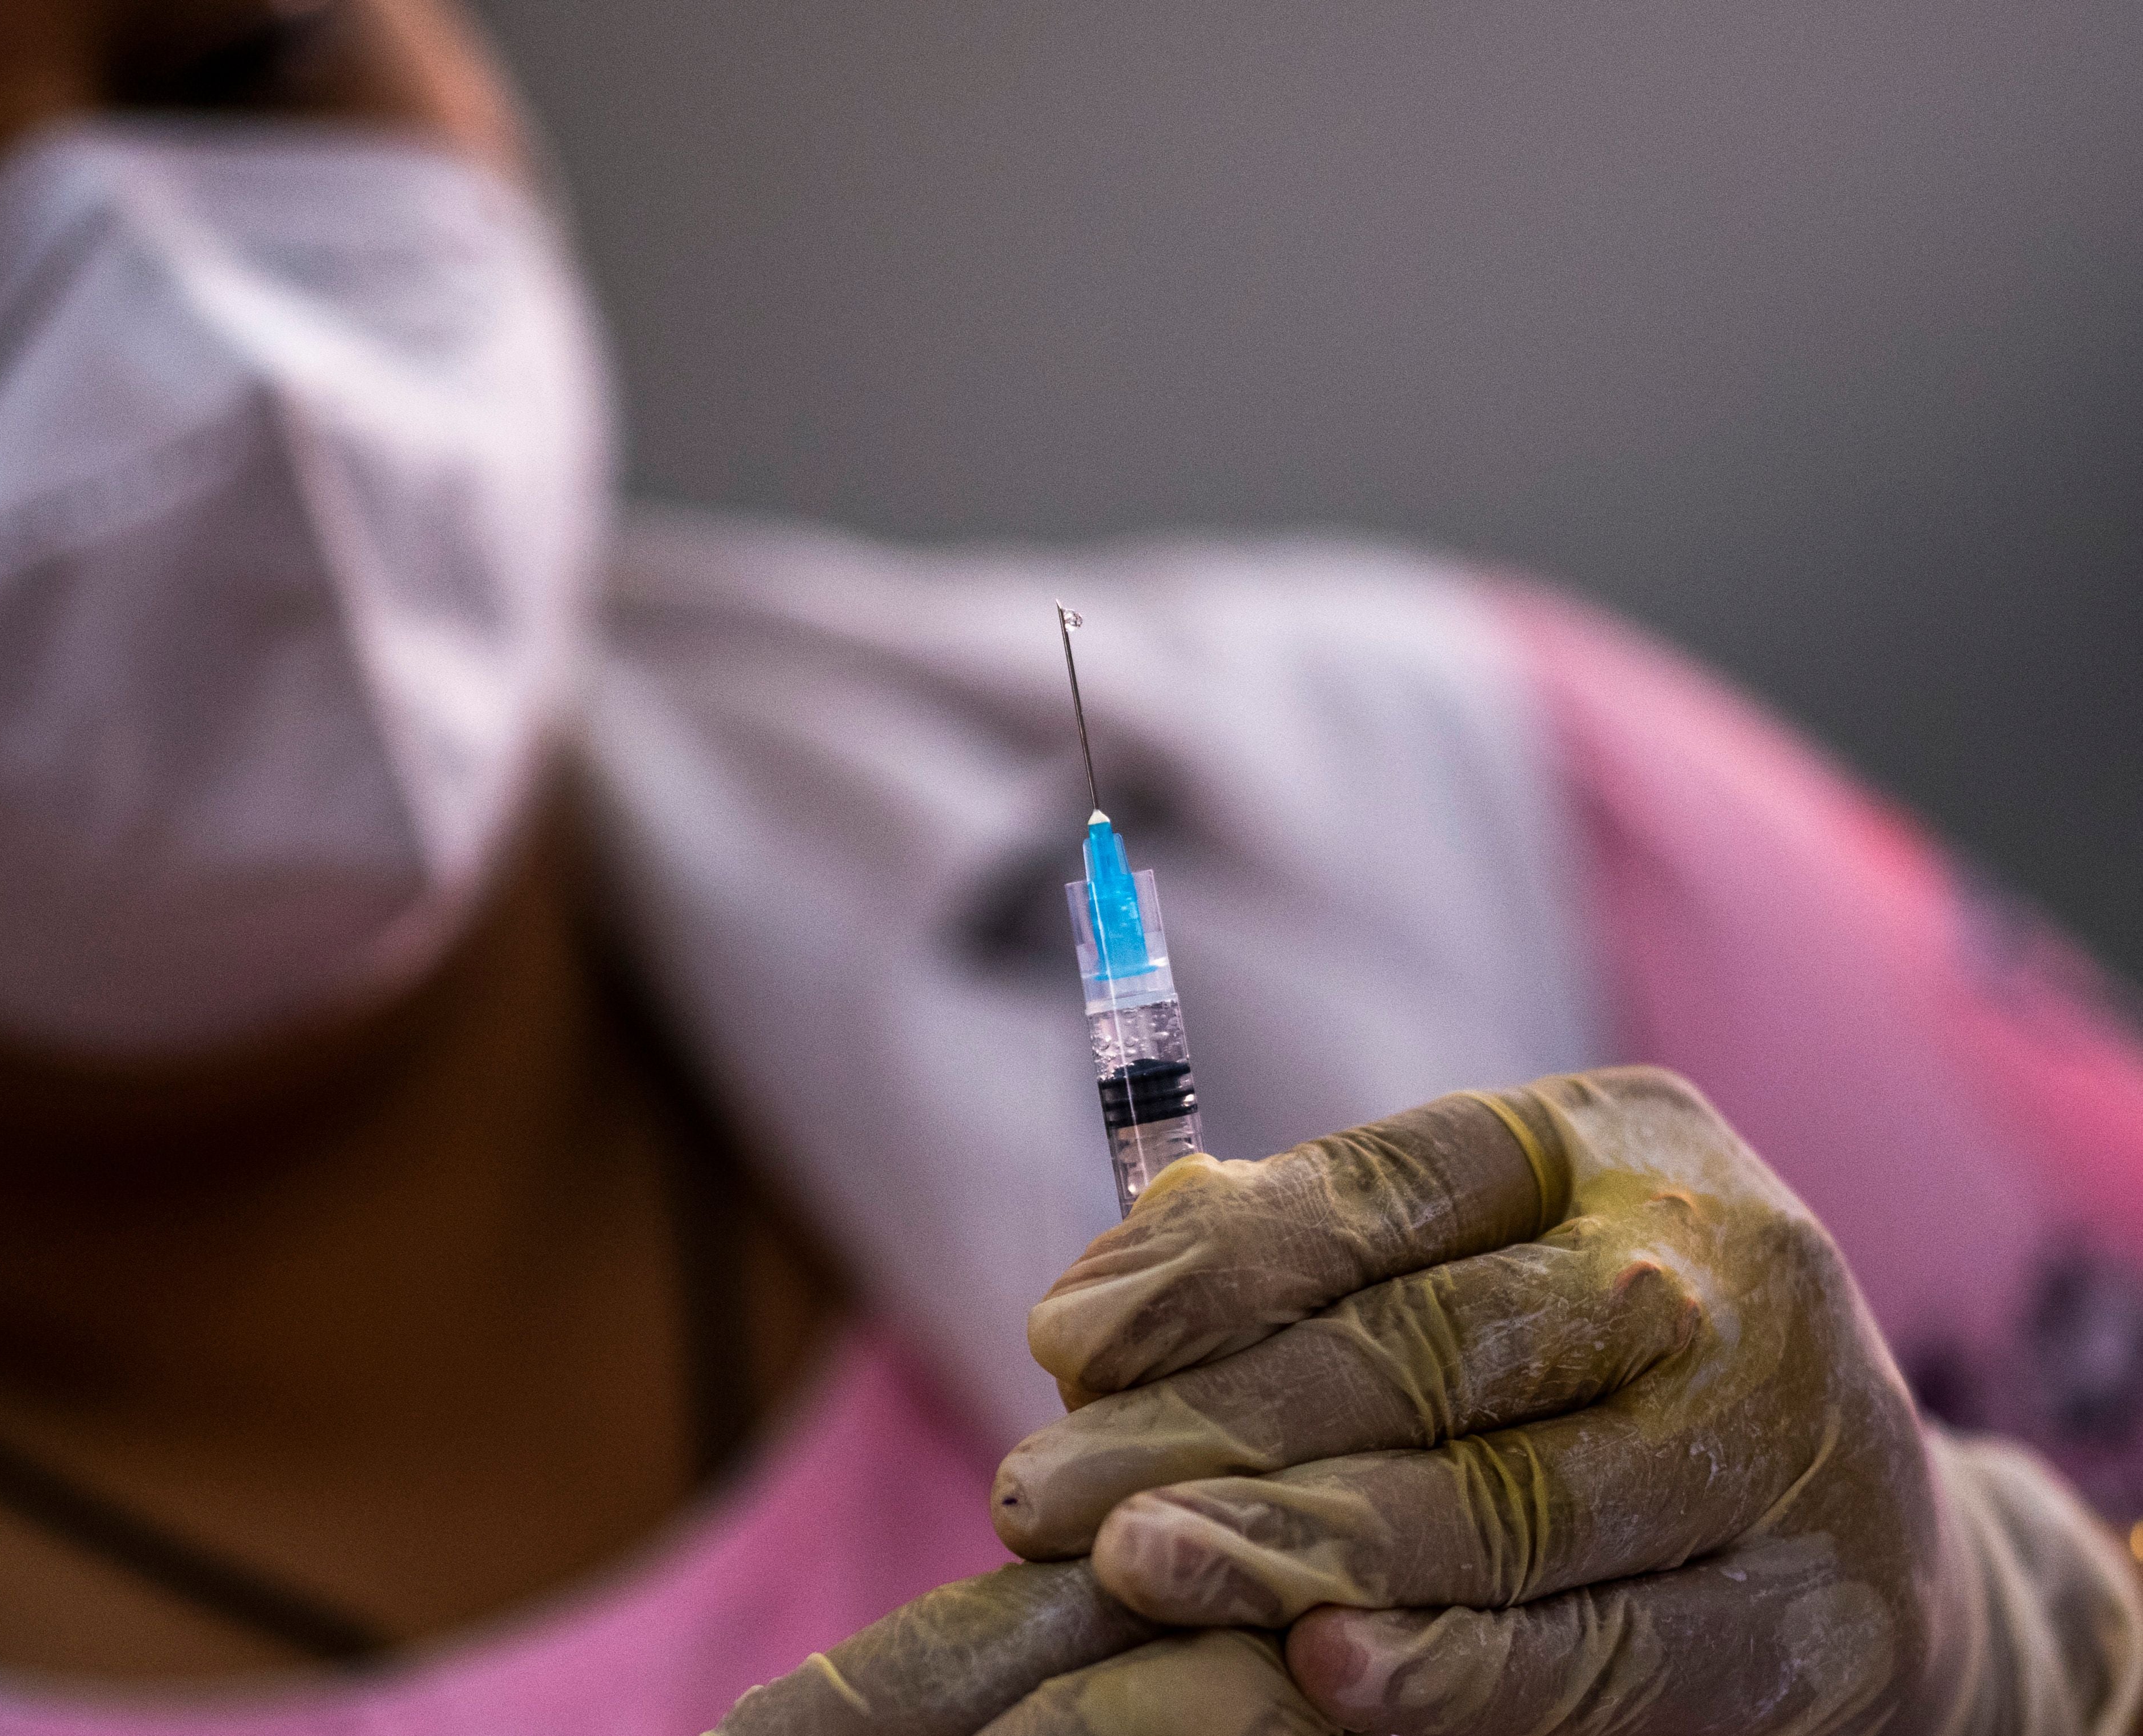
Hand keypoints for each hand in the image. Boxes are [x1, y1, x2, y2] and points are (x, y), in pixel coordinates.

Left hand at [991, 1066, 2142, 1732]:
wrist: (1875, 1532)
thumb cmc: (1603, 1366)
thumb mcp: (1489, 1250)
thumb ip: (1314, 1247)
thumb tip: (1116, 1267)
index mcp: (1609, 1143)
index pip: (1382, 1183)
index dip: (1212, 1263)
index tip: (1057, 1341)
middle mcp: (1707, 1272)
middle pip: (1422, 1349)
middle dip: (1213, 1424)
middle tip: (1043, 1495)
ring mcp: (1775, 1444)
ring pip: (1500, 1504)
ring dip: (1300, 1543)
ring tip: (1136, 1567)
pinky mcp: (1807, 1617)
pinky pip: (1603, 1650)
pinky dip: (1459, 1665)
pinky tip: (1324, 1666)